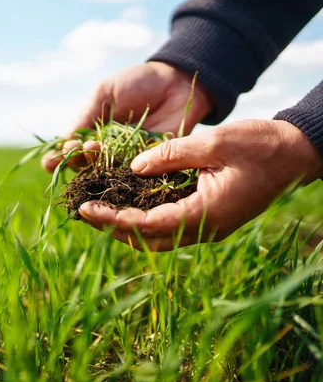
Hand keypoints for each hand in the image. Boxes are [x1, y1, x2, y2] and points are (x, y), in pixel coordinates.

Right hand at [41, 61, 214, 171]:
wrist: (176, 81)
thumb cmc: (137, 82)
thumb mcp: (105, 92)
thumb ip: (87, 115)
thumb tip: (66, 139)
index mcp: (93, 133)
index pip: (71, 150)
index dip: (59, 157)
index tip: (49, 161)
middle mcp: (107, 150)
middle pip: (85, 165)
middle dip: (76, 160)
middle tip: (80, 149)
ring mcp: (127, 158)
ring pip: (106, 172)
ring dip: (96, 166)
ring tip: (92, 152)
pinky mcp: (150, 163)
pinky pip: (134, 174)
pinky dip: (122, 175)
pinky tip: (115, 170)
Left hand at [77, 120, 322, 250]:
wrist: (296, 154)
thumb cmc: (260, 145)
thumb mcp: (214, 142)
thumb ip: (172, 153)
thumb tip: (134, 166)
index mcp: (207, 213)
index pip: (150, 225)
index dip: (114, 219)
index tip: (86, 209)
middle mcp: (206, 228)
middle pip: (150, 239)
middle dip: (114, 228)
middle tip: (84, 212)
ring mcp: (209, 226)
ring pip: (160, 237)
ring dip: (128, 227)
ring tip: (99, 210)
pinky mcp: (210, 218)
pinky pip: (171, 225)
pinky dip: (146, 218)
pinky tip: (128, 203)